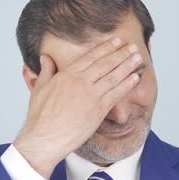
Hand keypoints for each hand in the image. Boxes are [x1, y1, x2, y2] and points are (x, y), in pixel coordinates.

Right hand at [13, 37, 143, 177]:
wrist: (44, 138)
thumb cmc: (40, 117)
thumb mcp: (40, 88)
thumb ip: (46, 71)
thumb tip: (45, 57)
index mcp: (67, 75)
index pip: (91, 56)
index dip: (106, 47)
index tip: (116, 41)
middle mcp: (81, 82)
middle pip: (106, 63)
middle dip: (121, 53)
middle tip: (133, 46)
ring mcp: (91, 95)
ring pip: (113, 76)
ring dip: (128, 66)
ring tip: (138, 58)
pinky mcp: (98, 110)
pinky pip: (116, 94)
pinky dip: (127, 85)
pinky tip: (135, 78)